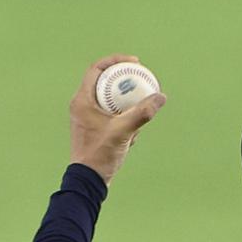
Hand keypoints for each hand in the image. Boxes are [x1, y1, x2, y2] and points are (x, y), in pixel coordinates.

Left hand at [69, 54, 166, 185]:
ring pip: (108, 101)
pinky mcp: (92, 131)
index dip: (116, 61)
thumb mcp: (124, 131)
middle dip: (124, 82)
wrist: (88, 180)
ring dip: (125, 103)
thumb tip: (160, 96)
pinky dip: (122, 119)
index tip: (134, 63)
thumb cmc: (100, 155)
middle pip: (104, 84)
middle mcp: (81, 106)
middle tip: (140, 81)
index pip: (97, 69)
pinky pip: (108, 117)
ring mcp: (86, 119)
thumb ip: (142, 113)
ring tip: (138, 110)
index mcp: (82, 100)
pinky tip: (133, 133)